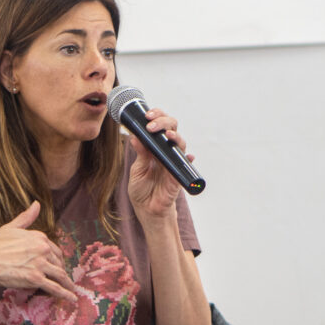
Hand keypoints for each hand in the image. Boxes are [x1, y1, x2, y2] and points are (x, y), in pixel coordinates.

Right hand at [0, 202, 76, 301]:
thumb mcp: (11, 227)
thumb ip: (26, 217)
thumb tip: (36, 204)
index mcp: (39, 237)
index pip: (55, 250)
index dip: (58, 259)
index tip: (59, 265)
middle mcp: (42, 248)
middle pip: (58, 262)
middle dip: (62, 271)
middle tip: (64, 279)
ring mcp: (39, 264)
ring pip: (59, 275)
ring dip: (67, 284)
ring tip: (71, 290)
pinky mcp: (35, 278)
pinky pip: (54, 287)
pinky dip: (65, 293)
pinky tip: (72, 298)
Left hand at [128, 107, 194, 221]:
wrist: (147, 210)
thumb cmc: (142, 190)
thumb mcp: (137, 170)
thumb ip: (139, 154)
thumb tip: (135, 137)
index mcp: (154, 148)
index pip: (158, 126)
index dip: (156, 116)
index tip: (147, 115)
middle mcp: (165, 151)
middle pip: (171, 128)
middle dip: (164, 121)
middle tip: (152, 124)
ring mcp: (173, 161)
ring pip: (180, 142)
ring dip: (175, 136)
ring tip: (167, 134)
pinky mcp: (178, 174)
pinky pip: (186, 163)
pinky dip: (188, 158)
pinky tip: (189, 156)